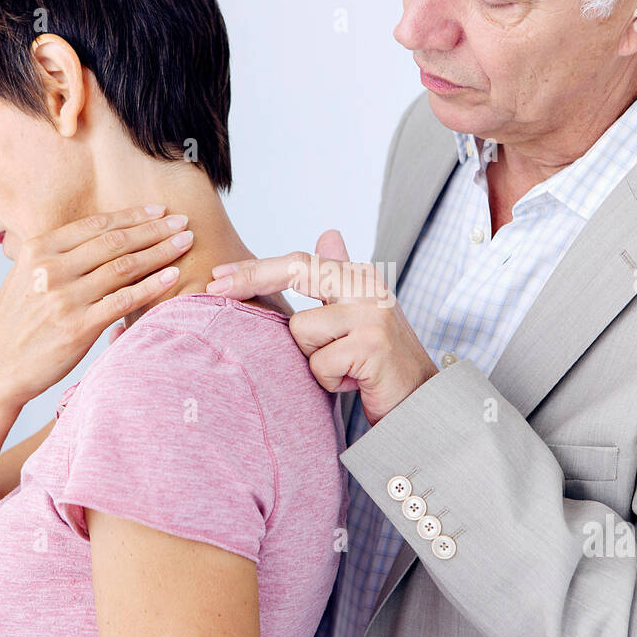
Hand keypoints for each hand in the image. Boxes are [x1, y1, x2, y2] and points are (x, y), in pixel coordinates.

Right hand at [0, 205, 192, 411]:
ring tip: (185, 242)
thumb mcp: (24, 276)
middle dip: (153, 229)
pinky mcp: (78, 327)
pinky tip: (172, 275)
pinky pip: (124, 300)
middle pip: (114, 242)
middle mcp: (50, 269)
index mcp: (38, 251)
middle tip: (182, 221)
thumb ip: (54, 254)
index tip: (158, 210)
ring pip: (124, 267)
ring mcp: (64, 298)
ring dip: (160, 251)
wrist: (0, 366)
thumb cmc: (18, 321)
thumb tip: (92, 236)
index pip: (95, 226)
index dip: (131, 215)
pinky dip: (152, 285)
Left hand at [206, 230, 437, 425]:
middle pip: (295, 270)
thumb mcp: (359, 315)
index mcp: (361, 276)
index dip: (256, 268)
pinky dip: (330, 382)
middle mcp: (368, 287)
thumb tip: (328, 234)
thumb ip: (340, 277)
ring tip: (345, 369)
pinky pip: (319, 364)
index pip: (299, 261)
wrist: (422, 402)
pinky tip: (356, 383)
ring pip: (301, 331)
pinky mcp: (371, 346)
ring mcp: (371, 314)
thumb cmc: (381, 362)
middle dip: (250, 279)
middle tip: (214, 291)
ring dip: (314, 360)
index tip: (219, 276)